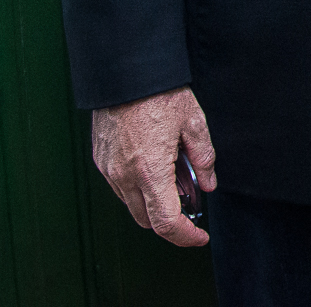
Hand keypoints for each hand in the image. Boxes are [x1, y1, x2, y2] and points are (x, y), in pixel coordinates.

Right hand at [91, 86, 215, 246]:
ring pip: (132, 205)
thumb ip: (204, 158)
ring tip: (175, 176)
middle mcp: (125, 176)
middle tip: (191, 202)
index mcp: (150, 171)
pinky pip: (121, 187)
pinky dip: (140, 187)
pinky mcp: (102, 160)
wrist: (125, 73)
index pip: (166, 223)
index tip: (199, 236)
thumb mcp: (194, 122)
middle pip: (147, 220)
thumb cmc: (159, 94)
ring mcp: (109, 170)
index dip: (185, 236)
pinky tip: (156, 165)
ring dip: (154, 202)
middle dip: (171, 220)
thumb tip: (209, 183)